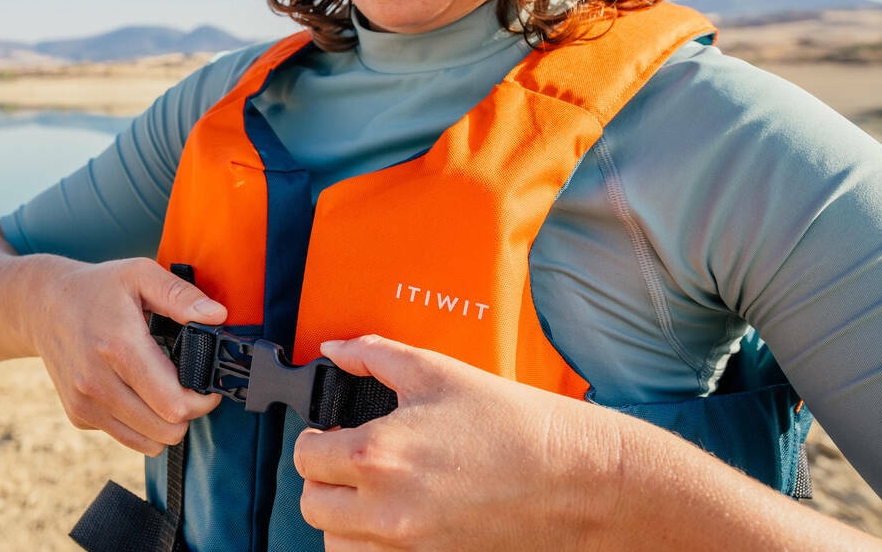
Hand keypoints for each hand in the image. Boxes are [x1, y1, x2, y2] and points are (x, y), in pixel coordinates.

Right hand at [29, 257, 227, 456]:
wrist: (42, 305)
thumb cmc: (97, 288)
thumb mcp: (140, 274)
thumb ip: (180, 295)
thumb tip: (217, 315)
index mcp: (118, 347)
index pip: (174, 404)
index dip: (202, 400)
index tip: (206, 385)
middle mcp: (97, 382)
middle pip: (166, 430)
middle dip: (188, 412)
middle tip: (188, 387)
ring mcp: (85, 403)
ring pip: (149, 442)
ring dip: (165, 423)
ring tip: (164, 391)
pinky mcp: (79, 415)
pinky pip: (126, 437)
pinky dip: (141, 424)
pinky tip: (137, 393)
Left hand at [293, 335, 619, 550]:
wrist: (575, 478)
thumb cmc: (511, 423)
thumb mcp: (434, 372)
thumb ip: (372, 355)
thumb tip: (334, 349)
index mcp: (378, 456)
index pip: (306, 456)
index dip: (315, 438)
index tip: (330, 434)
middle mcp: (386, 511)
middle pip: (313, 505)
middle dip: (324, 479)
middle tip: (348, 461)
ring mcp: (409, 549)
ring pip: (336, 545)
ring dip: (343, 519)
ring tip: (371, 493)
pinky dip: (373, 546)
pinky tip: (395, 520)